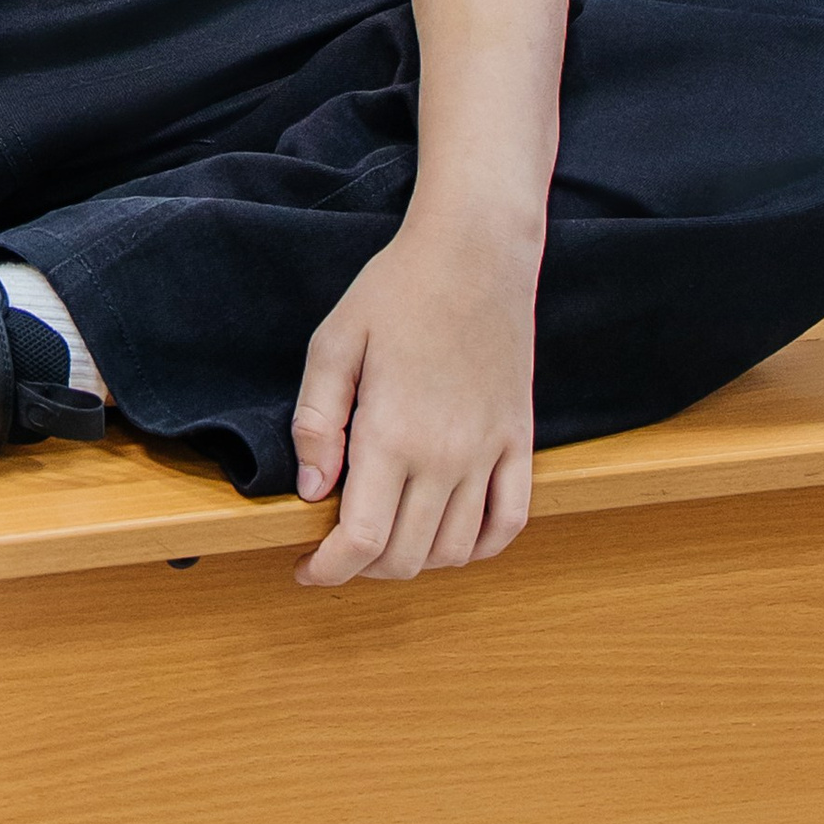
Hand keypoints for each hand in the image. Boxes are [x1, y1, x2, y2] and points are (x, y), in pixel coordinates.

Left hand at [290, 202, 540, 585]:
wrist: (475, 254)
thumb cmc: (397, 290)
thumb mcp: (333, 343)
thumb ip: (315, 421)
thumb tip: (311, 490)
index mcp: (391, 435)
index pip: (360, 541)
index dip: (326, 570)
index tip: (304, 569)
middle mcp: (445, 457)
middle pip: (406, 557)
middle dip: (362, 569)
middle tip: (337, 549)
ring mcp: (489, 453)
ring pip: (456, 551)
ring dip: (417, 561)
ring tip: (387, 539)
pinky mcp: (520, 442)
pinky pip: (510, 523)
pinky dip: (480, 547)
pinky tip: (452, 537)